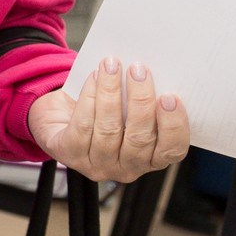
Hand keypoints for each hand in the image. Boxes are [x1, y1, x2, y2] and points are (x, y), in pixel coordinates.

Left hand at [28, 57, 190, 184]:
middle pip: (139, 138)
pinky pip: (82, 125)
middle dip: (140, 100)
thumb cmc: (106, 112)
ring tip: (112, 66)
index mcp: (151, 159)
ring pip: (109, 129)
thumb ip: (147, 101)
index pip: (172, 150)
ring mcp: (97, 164)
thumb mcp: (131, 109)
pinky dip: (89, 98)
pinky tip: (93, 77)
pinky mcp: (70, 154)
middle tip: (139, 70)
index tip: (170, 97)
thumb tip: (153, 72)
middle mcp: (126, 169)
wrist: (61, 119)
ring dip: (111, 93)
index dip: (173, 126)